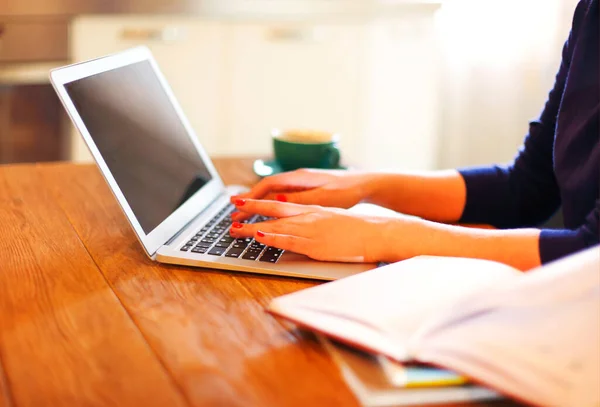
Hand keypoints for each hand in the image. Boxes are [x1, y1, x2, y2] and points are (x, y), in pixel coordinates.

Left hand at [228, 198, 417, 262]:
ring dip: (253, 227)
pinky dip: (272, 237)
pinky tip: (260, 236)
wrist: (376, 232)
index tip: (241, 200)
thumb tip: (297, 225)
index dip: (258, 201)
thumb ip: (313, 220)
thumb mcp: (331, 219)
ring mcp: (310, 230)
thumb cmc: (357, 228)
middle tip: (232, 209)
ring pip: (276, 226)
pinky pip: (289, 240)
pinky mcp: (315, 245)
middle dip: (250, 209)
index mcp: (312, 209)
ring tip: (235, 228)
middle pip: (272, 211)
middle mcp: (308, 216)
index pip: (279, 203)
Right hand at [230, 169, 375, 214]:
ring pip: (273, 194)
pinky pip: (282, 198)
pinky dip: (270, 205)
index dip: (252, 195)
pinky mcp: (306, 191)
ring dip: (258, 204)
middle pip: (267, 190)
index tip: (238, 204)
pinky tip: (265, 214)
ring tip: (243, 215)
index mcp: (300, 178)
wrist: (365, 184)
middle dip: (249, 202)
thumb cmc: (347, 190)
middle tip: (234, 214)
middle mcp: (298, 179)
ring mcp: (301, 184)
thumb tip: (278, 199)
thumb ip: (302, 199)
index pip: (269, 185)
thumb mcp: (325, 197)